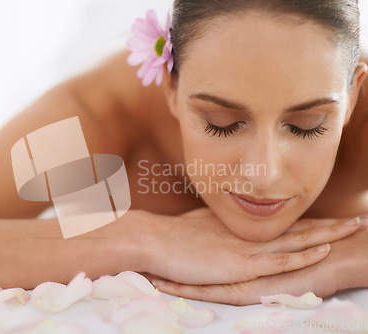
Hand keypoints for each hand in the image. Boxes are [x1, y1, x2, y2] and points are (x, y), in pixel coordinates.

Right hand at [146, 216, 366, 304]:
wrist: (152, 240)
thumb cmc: (168, 238)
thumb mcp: (197, 230)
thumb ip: (215, 232)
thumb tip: (220, 236)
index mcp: (240, 227)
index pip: (280, 222)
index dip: (307, 220)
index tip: (328, 218)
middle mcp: (247, 232)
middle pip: (296, 226)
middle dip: (328, 223)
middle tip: (357, 219)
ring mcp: (245, 247)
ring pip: (296, 239)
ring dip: (327, 233)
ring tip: (355, 227)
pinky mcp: (239, 264)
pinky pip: (278, 261)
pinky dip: (302, 255)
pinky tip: (323, 249)